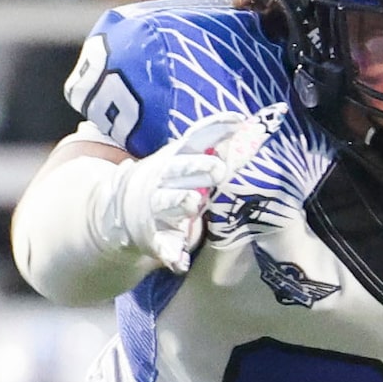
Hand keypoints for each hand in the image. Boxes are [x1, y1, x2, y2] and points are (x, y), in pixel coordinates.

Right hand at [101, 107, 283, 275]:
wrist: (126, 208)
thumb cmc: (173, 181)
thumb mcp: (192, 161)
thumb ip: (222, 148)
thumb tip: (256, 128)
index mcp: (177, 157)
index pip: (196, 138)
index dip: (215, 128)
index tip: (238, 121)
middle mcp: (165, 178)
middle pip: (181, 169)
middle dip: (197, 167)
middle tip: (218, 168)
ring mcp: (156, 206)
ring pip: (168, 202)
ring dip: (180, 201)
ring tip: (193, 201)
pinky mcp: (154, 235)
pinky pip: (161, 244)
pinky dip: (168, 251)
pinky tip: (177, 260)